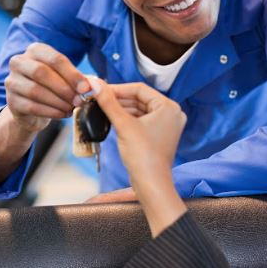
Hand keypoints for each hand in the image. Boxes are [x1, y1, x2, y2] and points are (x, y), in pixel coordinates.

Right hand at [4, 42, 89, 133]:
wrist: (31, 108)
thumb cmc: (52, 88)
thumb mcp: (64, 78)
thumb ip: (77, 80)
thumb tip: (90, 87)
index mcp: (35, 50)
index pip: (55, 59)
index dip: (72, 74)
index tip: (86, 88)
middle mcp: (19, 62)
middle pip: (41, 72)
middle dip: (64, 88)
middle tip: (79, 100)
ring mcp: (12, 81)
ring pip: (35, 91)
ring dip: (58, 102)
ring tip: (71, 108)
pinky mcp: (11, 101)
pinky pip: (32, 106)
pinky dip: (50, 112)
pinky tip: (62, 114)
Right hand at [86, 77, 188, 237]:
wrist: (151, 184)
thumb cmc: (143, 155)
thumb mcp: (123, 125)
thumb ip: (108, 102)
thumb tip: (95, 83)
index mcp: (169, 107)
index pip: (139, 89)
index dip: (118, 88)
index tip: (100, 89)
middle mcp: (171, 113)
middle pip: (139, 99)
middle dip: (118, 99)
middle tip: (98, 98)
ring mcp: (166, 125)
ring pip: (139, 110)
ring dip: (121, 109)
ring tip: (102, 108)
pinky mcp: (159, 135)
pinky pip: (141, 120)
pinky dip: (127, 119)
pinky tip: (112, 119)